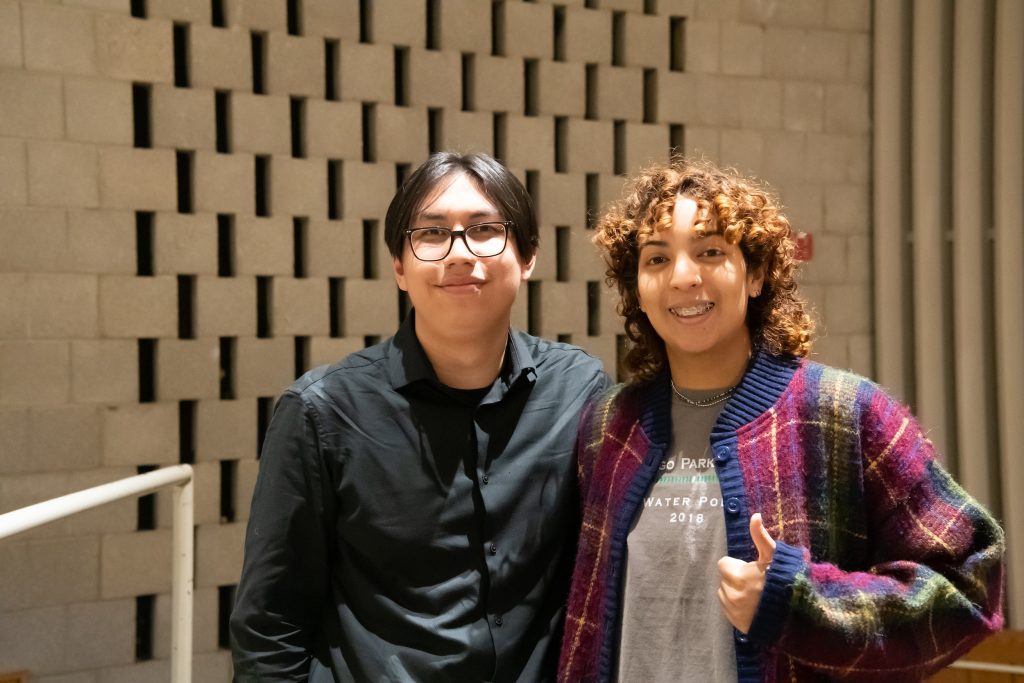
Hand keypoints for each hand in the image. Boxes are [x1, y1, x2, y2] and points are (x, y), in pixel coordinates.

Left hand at [717, 512, 775, 633]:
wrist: (797, 614)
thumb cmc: (784, 580)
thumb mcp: (773, 556)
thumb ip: (760, 536)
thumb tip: (755, 516)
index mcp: (738, 576)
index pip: (723, 564)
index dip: (737, 565)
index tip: (751, 569)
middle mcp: (732, 594)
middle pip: (724, 579)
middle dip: (735, 578)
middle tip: (755, 582)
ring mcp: (734, 611)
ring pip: (724, 594)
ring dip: (734, 592)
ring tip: (755, 595)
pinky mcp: (737, 624)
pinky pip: (728, 610)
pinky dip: (736, 607)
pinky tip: (752, 606)